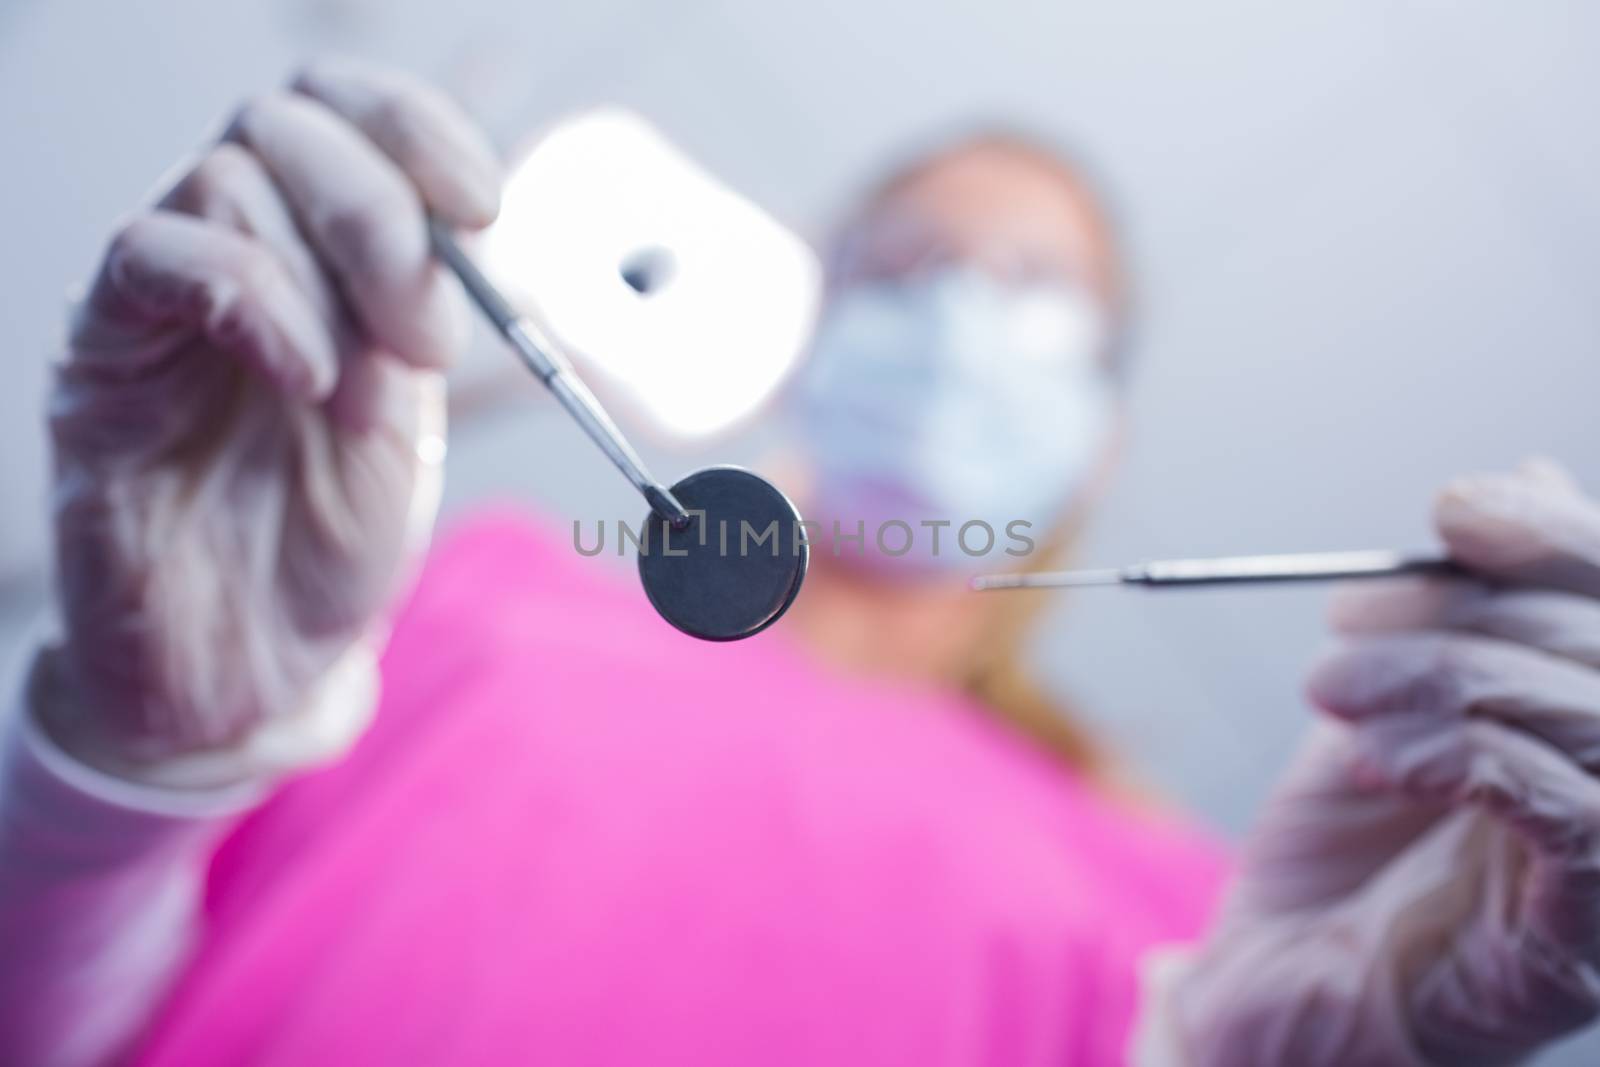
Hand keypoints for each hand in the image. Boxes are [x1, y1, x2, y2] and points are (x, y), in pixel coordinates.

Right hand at [36, 60, 501, 785]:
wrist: (246, 670)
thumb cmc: (323, 548)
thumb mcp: (405, 428)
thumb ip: (414, 331)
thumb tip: (450, 247)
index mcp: (316, 262)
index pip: (344, 117)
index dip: (418, 131)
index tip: (484, 204)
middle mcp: (232, 258)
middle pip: (287, 124)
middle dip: (381, 211)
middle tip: (430, 331)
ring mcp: (162, 305)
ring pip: (227, 178)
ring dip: (329, 272)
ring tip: (366, 382)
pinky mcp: (101, 361)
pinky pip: (156, 260)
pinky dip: (254, 299)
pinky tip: (306, 377)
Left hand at [1169, 460, 1599, 1065]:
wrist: (1282, 984)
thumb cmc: (1344, 847)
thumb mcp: (1390, 699)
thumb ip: (1461, 611)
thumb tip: (1523, 480)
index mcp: (1590, 715)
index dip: (1560, 538)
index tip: (1454, 509)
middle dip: (1470, 610)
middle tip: (1346, 617)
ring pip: (1596, 717)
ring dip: (1447, 677)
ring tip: (1330, 688)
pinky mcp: (1587, 938)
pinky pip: (1566, 810)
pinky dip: (1460, 753)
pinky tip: (1372, 755)